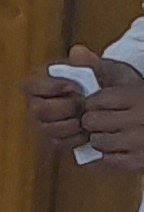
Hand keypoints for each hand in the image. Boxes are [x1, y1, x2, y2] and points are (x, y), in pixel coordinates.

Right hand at [35, 51, 100, 150]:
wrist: (119, 105)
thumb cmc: (106, 84)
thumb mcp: (103, 70)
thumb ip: (90, 62)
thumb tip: (78, 51)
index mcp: (41, 82)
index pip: (28, 85)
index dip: (48, 87)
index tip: (72, 85)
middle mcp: (37, 103)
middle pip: (37, 109)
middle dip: (64, 107)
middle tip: (83, 103)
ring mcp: (45, 123)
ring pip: (48, 128)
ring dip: (72, 123)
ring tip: (87, 116)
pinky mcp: (55, 140)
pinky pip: (60, 143)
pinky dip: (77, 137)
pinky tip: (88, 130)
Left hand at [85, 56, 143, 171]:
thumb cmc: (142, 99)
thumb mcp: (128, 79)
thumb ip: (100, 66)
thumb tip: (75, 51)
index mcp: (137, 95)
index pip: (94, 101)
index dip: (91, 104)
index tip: (99, 104)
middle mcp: (140, 117)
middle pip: (92, 121)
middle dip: (92, 121)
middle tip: (103, 120)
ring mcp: (141, 140)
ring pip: (98, 141)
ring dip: (100, 138)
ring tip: (113, 132)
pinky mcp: (140, 160)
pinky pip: (109, 159)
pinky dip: (110, 154)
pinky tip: (121, 146)